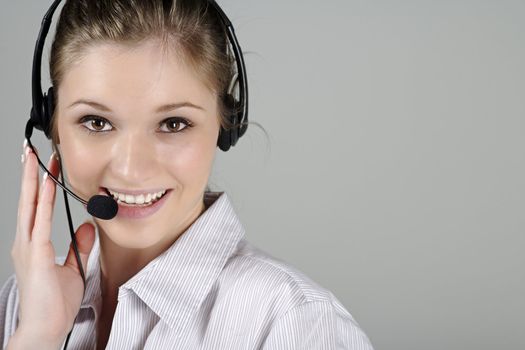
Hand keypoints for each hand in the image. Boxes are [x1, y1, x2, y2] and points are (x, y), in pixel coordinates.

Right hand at [9, 141, 95, 346]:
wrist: (45, 327)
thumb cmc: (54, 303)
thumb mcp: (73, 266)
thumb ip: (78, 245)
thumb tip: (87, 225)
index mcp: (34, 244)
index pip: (36, 206)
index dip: (39, 184)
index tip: (44, 165)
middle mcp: (26, 242)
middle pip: (28, 200)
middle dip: (31, 174)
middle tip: (32, 150)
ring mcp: (28, 247)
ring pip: (30, 205)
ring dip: (34, 180)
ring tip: (35, 157)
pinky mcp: (35, 254)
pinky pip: (41, 221)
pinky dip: (43, 201)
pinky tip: (47, 185)